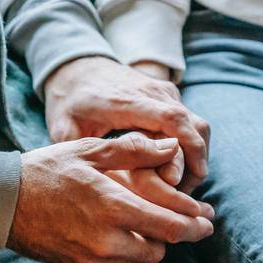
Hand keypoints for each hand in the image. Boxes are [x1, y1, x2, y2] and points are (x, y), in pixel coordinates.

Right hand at [8, 133, 214, 262]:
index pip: (170, 227)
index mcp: (113, 207)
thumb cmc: (46, 169)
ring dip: (153, 244)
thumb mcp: (90, 151)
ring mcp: (92, 257)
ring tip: (158, 226)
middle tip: (195, 226)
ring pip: (140, 259)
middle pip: (160, 249)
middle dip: (179, 237)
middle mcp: (106, 239)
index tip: (208, 220)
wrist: (2, 201)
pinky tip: (128, 232)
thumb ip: (135, 151)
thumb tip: (172, 147)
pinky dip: (129, 250)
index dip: (194, 225)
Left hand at [43, 56, 210, 191]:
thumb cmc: (71, 101)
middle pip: (193, 125)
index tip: (189, 179)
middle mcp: (153, 93)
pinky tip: (175, 171)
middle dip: (195, 162)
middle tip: (182, 196)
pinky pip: (191, 123)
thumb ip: (79, 152)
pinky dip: (190, 148)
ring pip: (198, 125)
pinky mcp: (169, 96)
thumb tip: (94, 182)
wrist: (79, 67)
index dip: (186, 149)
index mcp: (128, 101)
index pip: (171, 119)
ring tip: (180, 187)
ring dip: (196, 157)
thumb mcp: (65, 126)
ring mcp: (164, 92)